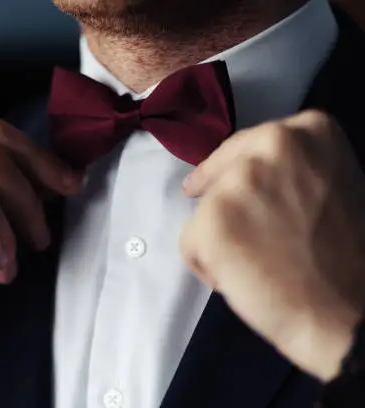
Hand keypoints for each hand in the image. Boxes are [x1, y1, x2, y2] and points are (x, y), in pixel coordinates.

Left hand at [181, 110, 364, 381]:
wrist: (348, 313)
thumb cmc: (345, 256)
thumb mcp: (331, 187)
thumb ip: (289, 172)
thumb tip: (242, 179)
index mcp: (309, 130)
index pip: (247, 146)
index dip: (234, 169)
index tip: (226, 185)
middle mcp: (271, 145)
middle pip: (220, 173)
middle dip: (223, 199)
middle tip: (243, 232)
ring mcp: (236, 183)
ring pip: (204, 210)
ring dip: (219, 237)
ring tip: (256, 264)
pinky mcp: (210, 221)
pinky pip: (190, 243)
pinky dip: (206, 265)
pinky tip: (239, 280)